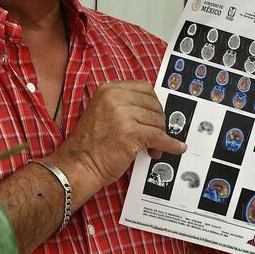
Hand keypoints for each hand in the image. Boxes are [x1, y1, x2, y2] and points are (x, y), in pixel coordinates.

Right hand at [53, 81, 185, 189]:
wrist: (78, 165)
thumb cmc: (90, 145)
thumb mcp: (103, 112)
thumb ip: (124, 105)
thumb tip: (154, 111)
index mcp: (108, 90)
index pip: (144, 88)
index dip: (153, 104)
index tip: (154, 115)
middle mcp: (115, 98)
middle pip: (153, 104)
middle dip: (158, 121)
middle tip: (154, 136)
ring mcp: (122, 115)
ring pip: (157, 121)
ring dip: (160, 136)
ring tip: (152, 148)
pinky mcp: (131, 134)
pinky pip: (159, 137)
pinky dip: (170, 144)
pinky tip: (176, 148)